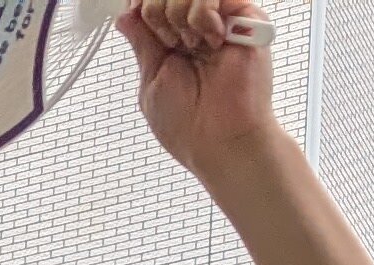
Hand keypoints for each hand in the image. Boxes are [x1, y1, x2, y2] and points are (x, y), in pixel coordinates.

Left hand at [119, 0, 276, 171]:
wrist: (219, 141)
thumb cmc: (189, 124)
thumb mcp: (151, 77)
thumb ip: (141, 40)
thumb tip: (126, 13)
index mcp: (176, 38)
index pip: (154, 1)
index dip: (143, 4)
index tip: (139, 17)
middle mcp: (199, 25)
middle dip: (156, 11)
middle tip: (169, 43)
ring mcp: (223, 20)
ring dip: (178, 15)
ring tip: (191, 46)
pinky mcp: (247, 18)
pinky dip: (201, 15)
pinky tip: (210, 42)